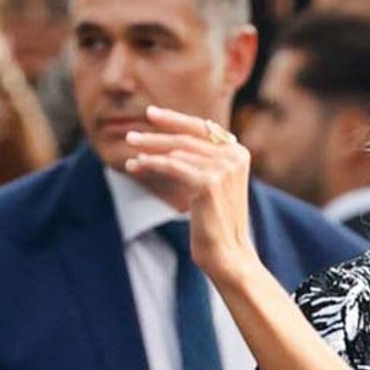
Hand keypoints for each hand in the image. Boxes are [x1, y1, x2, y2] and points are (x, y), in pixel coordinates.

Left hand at [125, 107, 257, 288]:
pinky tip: (135, 166)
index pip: (203, 128)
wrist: (228, 254)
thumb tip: (172, 144)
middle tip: (131, 134)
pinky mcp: (209, 182)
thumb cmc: (216, 223)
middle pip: (188, 136)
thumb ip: (203, 160)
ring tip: (130, 152)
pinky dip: (151, 164)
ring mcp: (223, 168)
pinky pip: (172, 166)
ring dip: (149, 151)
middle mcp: (235, 156)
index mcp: (239, 153)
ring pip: (177, 150)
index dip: (176, 120)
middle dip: (157, 133)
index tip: (152, 114)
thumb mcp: (213, 184)